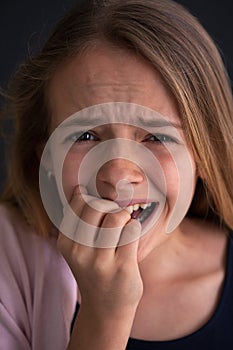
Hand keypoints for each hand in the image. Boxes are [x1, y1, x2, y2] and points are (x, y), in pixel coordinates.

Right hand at [57, 185, 142, 318]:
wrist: (105, 309)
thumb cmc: (94, 270)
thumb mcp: (77, 249)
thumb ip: (79, 223)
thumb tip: (80, 189)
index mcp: (66, 242)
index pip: (78, 203)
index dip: (94, 198)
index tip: (102, 206)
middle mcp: (79, 251)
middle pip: (97, 206)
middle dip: (110, 206)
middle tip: (115, 215)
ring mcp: (100, 261)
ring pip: (116, 217)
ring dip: (125, 216)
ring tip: (124, 224)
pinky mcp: (122, 267)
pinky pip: (132, 231)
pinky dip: (134, 227)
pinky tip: (131, 236)